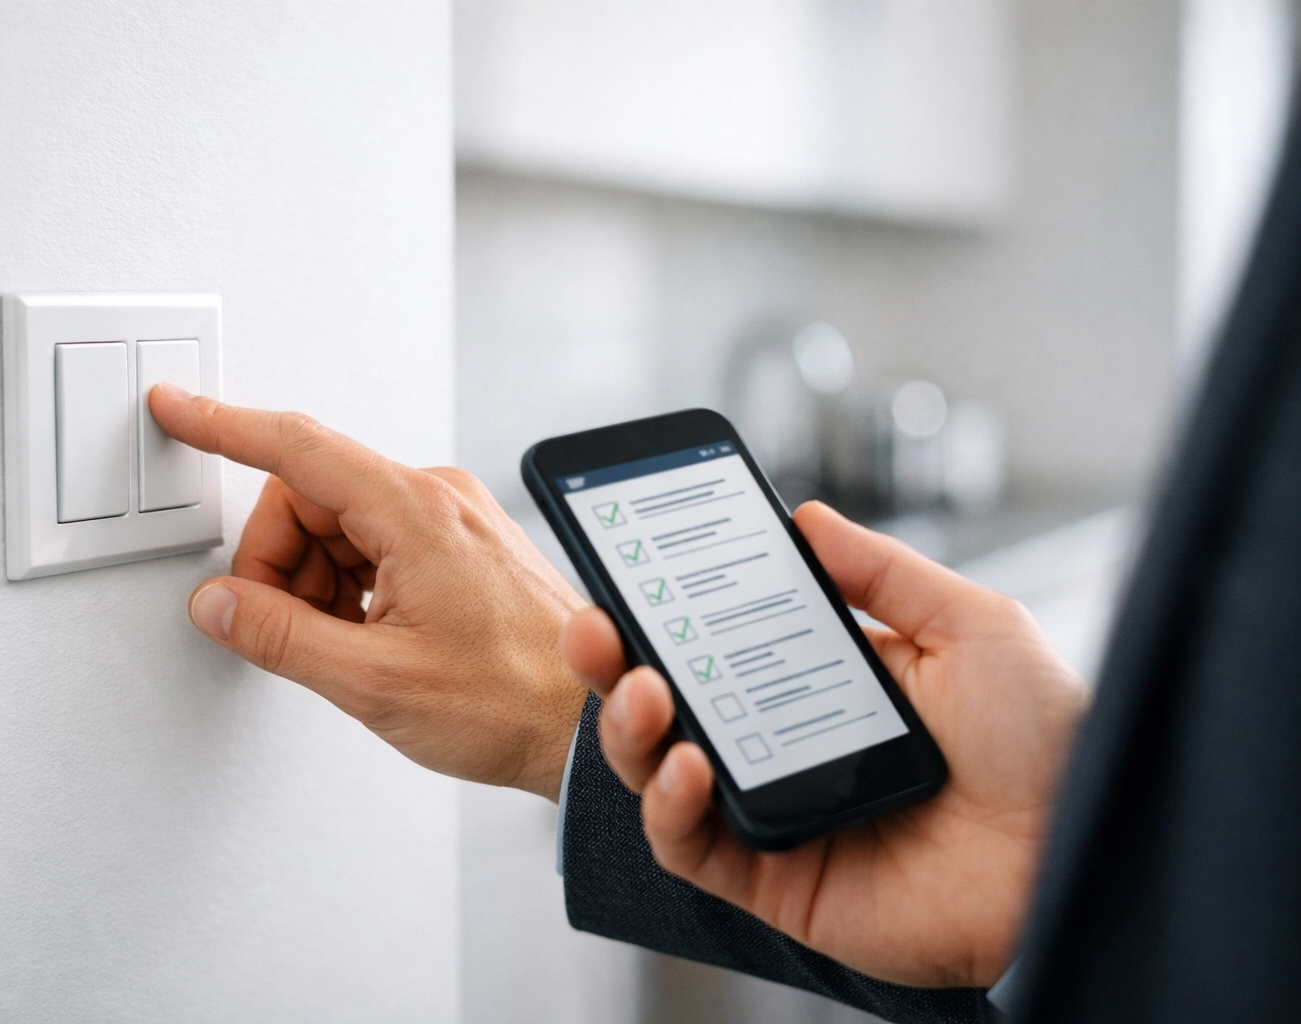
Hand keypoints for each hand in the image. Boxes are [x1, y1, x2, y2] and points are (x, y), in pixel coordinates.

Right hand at [148, 384, 587, 799]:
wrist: (581, 725)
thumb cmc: (509, 702)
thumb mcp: (374, 681)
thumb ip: (282, 637)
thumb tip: (218, 605)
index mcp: (415, 512)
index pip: (296, 448)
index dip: (224, 426)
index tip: (176, 408)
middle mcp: (436, 498)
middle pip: (310, 496)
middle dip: (277, 561)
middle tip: (285, 627)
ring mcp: (451, 520)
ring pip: (338, 524)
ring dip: (314, 580)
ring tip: (343, 645)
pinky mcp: (458, 545)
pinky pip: (374, 543)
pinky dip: (348, 586)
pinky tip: (364, 635)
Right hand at [562, 501, 1088, 988]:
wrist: (1083, 854)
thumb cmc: (1047, 744)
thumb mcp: (973, 625)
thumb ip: (883, 570)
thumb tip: (807, 516)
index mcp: (821, 680)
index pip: (717, 637)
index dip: (662, 604)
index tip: (626, 562)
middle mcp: (782, 742)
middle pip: (667, 699)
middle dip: (612, 660)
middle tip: (597, 623)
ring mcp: (772, 810)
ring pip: (657, 769)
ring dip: (629, 727)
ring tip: (644, 690)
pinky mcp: (770, 879)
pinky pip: (689, 847)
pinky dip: (670, 806)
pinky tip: (690, 765)